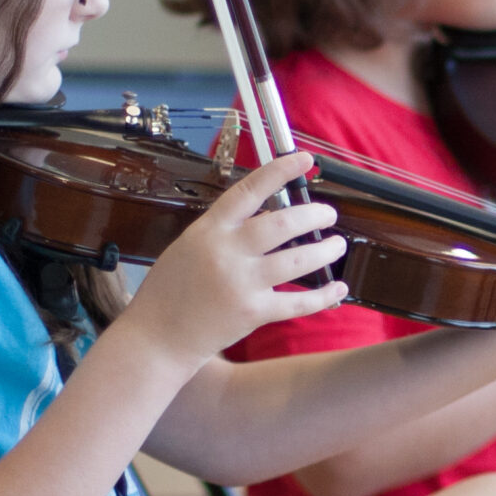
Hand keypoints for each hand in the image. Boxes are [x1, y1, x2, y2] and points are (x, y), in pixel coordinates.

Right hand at [120, 151, 349, 370]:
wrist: (157, 336)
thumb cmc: (171, 289)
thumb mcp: (190, 245)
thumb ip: (225, 230)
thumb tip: (267, 214)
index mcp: (209, 230)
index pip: (249, 190)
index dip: (280, 171)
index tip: (304, 159)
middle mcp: (227, 252)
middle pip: (283, 224)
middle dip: (314, 215)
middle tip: (328, 213)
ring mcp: (242, 283)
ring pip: (297, 260)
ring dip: (325, 250)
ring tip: (337, 244)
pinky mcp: (253, 313)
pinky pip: (298, 302)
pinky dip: (323, 295)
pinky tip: (338, 288)